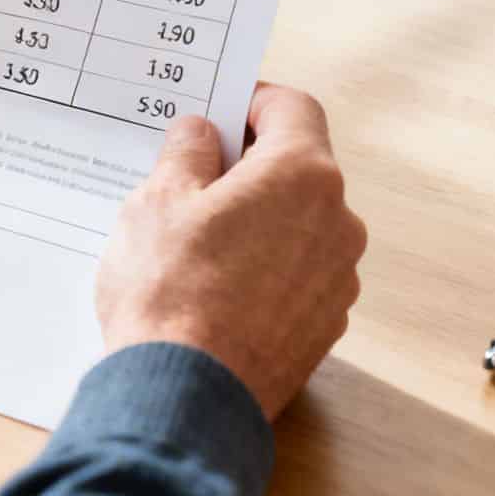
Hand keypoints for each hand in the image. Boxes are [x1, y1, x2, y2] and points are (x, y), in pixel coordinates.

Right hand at [95, 84, 367, 419]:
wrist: (187, 394)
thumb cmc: (170, 290)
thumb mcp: (158, 199)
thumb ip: (187, 152)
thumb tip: (202, 135)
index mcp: (302, 175)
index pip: (293, 107)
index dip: (252, 100)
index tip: (219, 111)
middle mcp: (337, 222)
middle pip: (298, 168)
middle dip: (249, 165)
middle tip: (192, 178)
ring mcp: (337, 278)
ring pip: (299, 224)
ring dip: (258, 219)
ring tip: (196, 242)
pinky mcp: (325, 325)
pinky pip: (298, 274)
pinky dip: (265, 267)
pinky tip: (215, 287)